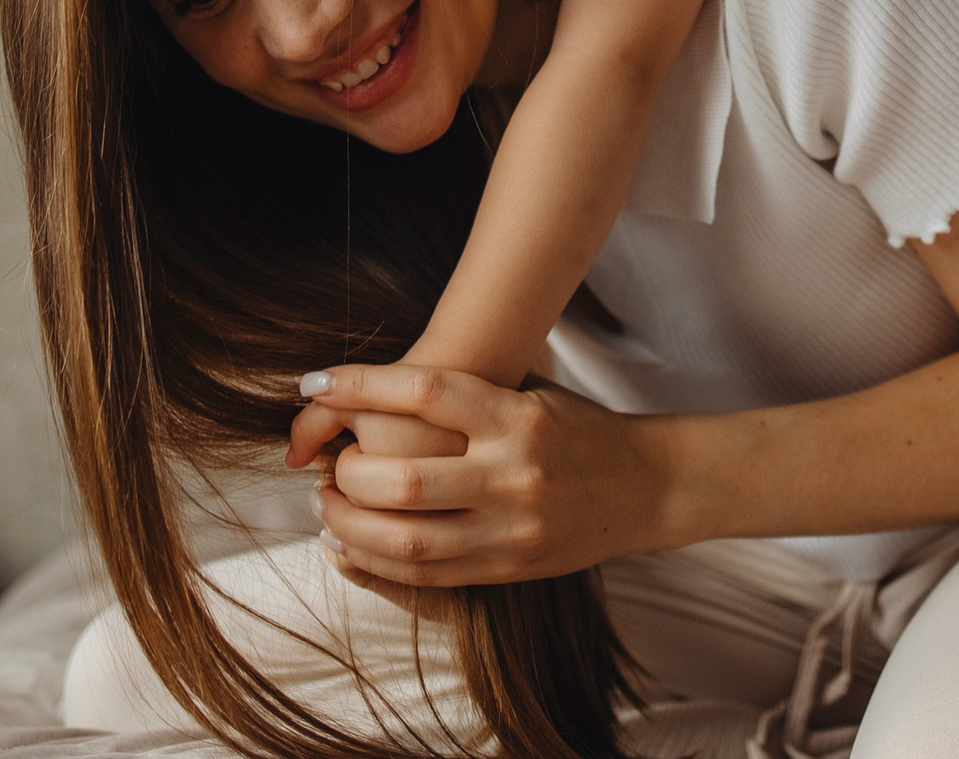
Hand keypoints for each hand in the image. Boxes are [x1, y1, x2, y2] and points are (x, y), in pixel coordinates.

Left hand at [295, 364, 672, 587]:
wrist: (645, 484)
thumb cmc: (574, 428)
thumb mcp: (526, 394)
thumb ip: (460, 396)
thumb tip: (367, 395)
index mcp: (516, 415)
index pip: (424, 389)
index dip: (360, 385)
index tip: (314, 382)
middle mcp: (513, 473)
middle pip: (403, 479)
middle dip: (348, 473)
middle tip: (328, 464)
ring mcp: (511, 529)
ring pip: (406, 540)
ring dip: (349, 524)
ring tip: (327, 505)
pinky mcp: (508, 569)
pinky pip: (425, 577)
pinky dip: (373, 564)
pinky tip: (345, 545)